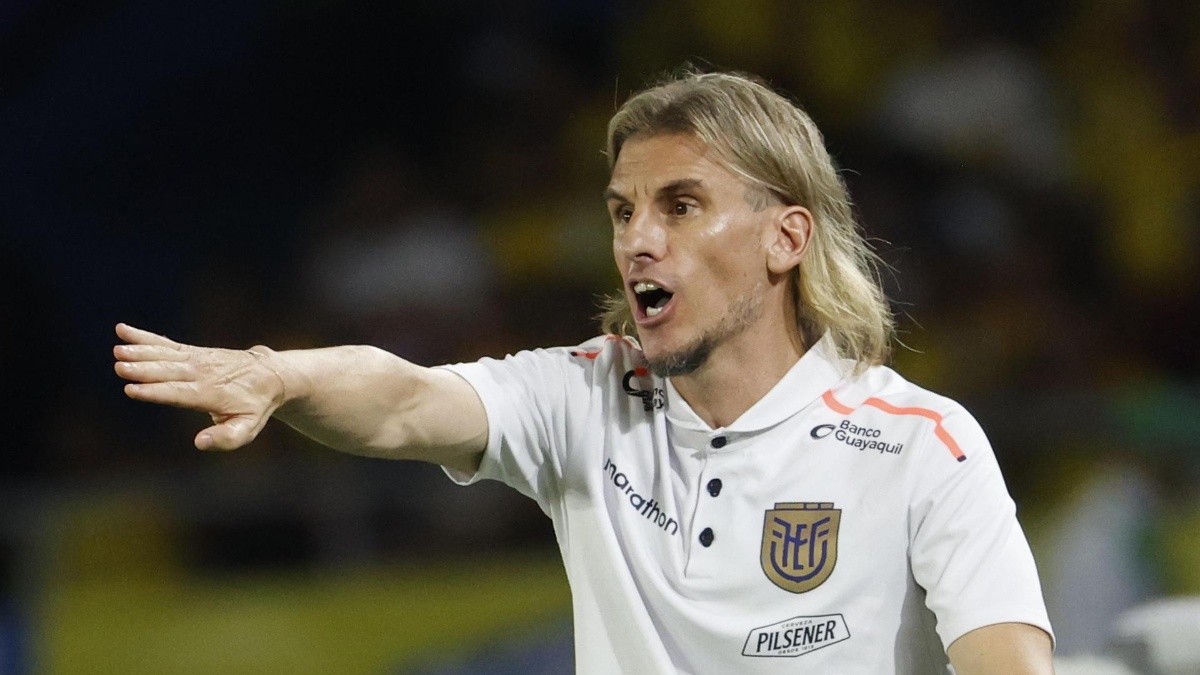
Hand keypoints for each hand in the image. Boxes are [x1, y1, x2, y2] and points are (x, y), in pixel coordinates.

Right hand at [113, 323, 286, 450]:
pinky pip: (166, 343)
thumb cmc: (255, 407)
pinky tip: (122, 331)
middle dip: (144, 369)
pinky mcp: (193, 351)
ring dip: (141, 351)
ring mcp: (197, 359)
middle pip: (169, 371)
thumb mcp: (247, 428)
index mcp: (211, 394)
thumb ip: (225, 438)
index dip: (156, 392)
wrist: (272, 375)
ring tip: (118, 350)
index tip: (132, 389)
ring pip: (165, 354)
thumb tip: (199, 442)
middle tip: (119, 367)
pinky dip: (145, 337)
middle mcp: (202, 373)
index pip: (180, 393)